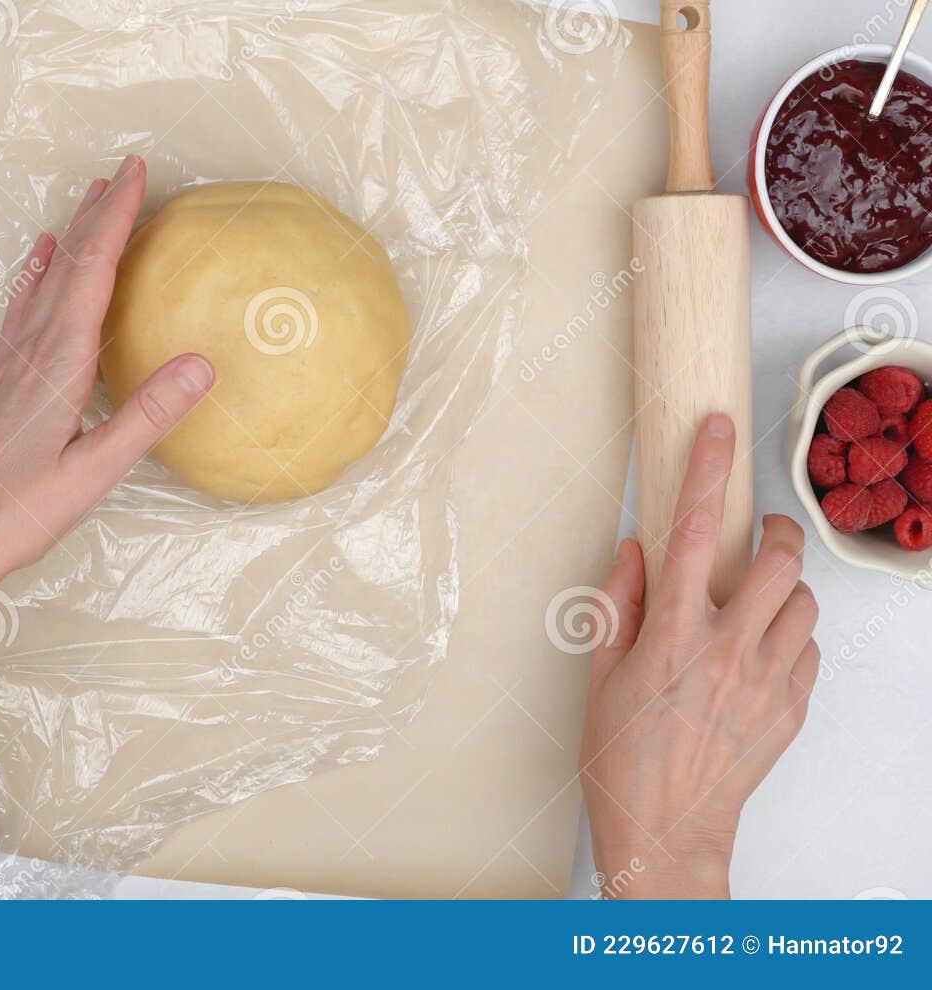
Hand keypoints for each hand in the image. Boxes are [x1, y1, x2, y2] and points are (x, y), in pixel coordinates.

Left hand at [0, 154, 213, 584]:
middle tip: (124, 170)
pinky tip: (38, 266)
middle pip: (69, 268)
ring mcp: (12, 369)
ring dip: (71, 239)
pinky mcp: (3, 387)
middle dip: (98, 215)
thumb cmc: (18, 515)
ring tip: (87, 201)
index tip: (136, 174)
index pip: (93, 276)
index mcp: (57, 367)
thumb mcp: (93, 473)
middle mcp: (31, 356)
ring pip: (45, 285)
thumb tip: (202, 364)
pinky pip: (23, 314)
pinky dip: (37, 279)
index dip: (116, 221)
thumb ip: (146, 418)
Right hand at [581, 414, 818, 898]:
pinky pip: (808, 650)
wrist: (663, 831)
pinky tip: (759, 652)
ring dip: (785, 589)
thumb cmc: (620, 761)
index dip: (707, 471)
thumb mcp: (599, 676)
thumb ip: (617, 605)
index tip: (716, 433)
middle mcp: (727, 650)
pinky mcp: (790, 709)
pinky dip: (790, 637)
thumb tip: (634, 553)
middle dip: (773, 532)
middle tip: (757, 534)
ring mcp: (766, 680)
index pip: (692, 530)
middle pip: (778, 559)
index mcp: (670, 634)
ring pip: (805, 602)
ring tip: (756, 602)